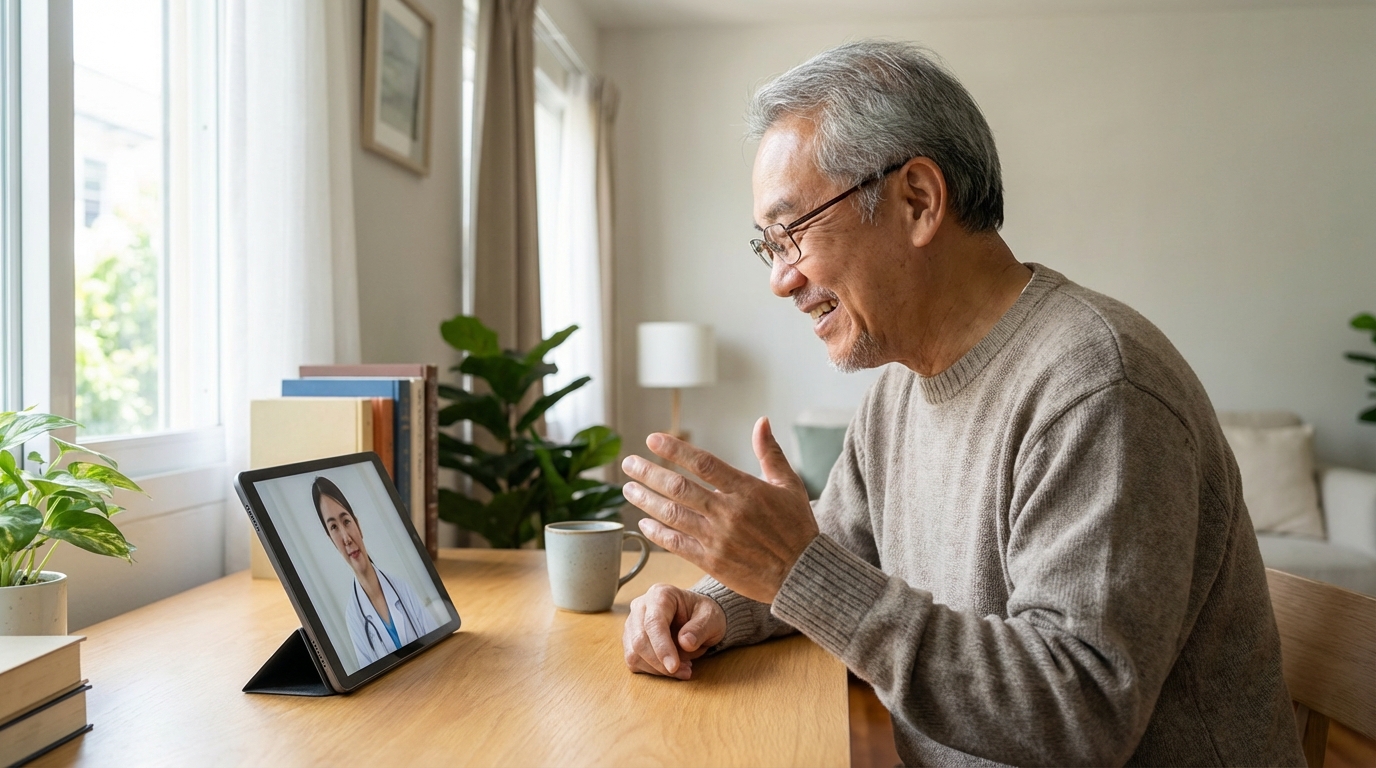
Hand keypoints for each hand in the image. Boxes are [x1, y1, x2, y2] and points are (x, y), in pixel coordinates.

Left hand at [620, 417, 818, 603]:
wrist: (803, 574)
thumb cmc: (797, 527)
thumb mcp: (789, 485)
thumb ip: (770, 453)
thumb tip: (762, 421)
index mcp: (746, 490)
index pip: (703, 463)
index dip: (675, 450)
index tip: (652, 439)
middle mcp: (728, 513)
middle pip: (679, 488)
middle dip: (649, 473)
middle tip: (629, 463)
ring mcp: (718, 538)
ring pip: (673, 515)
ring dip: (646, 501)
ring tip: (629, 489)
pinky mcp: (712, 562)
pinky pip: (677, 544)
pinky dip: (658, 532)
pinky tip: (643, 523)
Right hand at [623, 584, 725, 678]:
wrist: (697, 617)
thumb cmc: (703, 614)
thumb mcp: (711, 618)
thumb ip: (700, 629)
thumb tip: (685, 643)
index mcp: (660, 595)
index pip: (653, 622)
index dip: (662, 646)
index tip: (674, 666)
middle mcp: (641, 607)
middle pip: (639, 640)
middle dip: (660, 663)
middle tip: (685, 671)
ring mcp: (633, 624)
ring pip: (634, 654)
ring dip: (658, 669)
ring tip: (683, 667)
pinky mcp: (630, 641)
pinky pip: (634, 662)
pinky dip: (653, 670)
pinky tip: (671, 667)